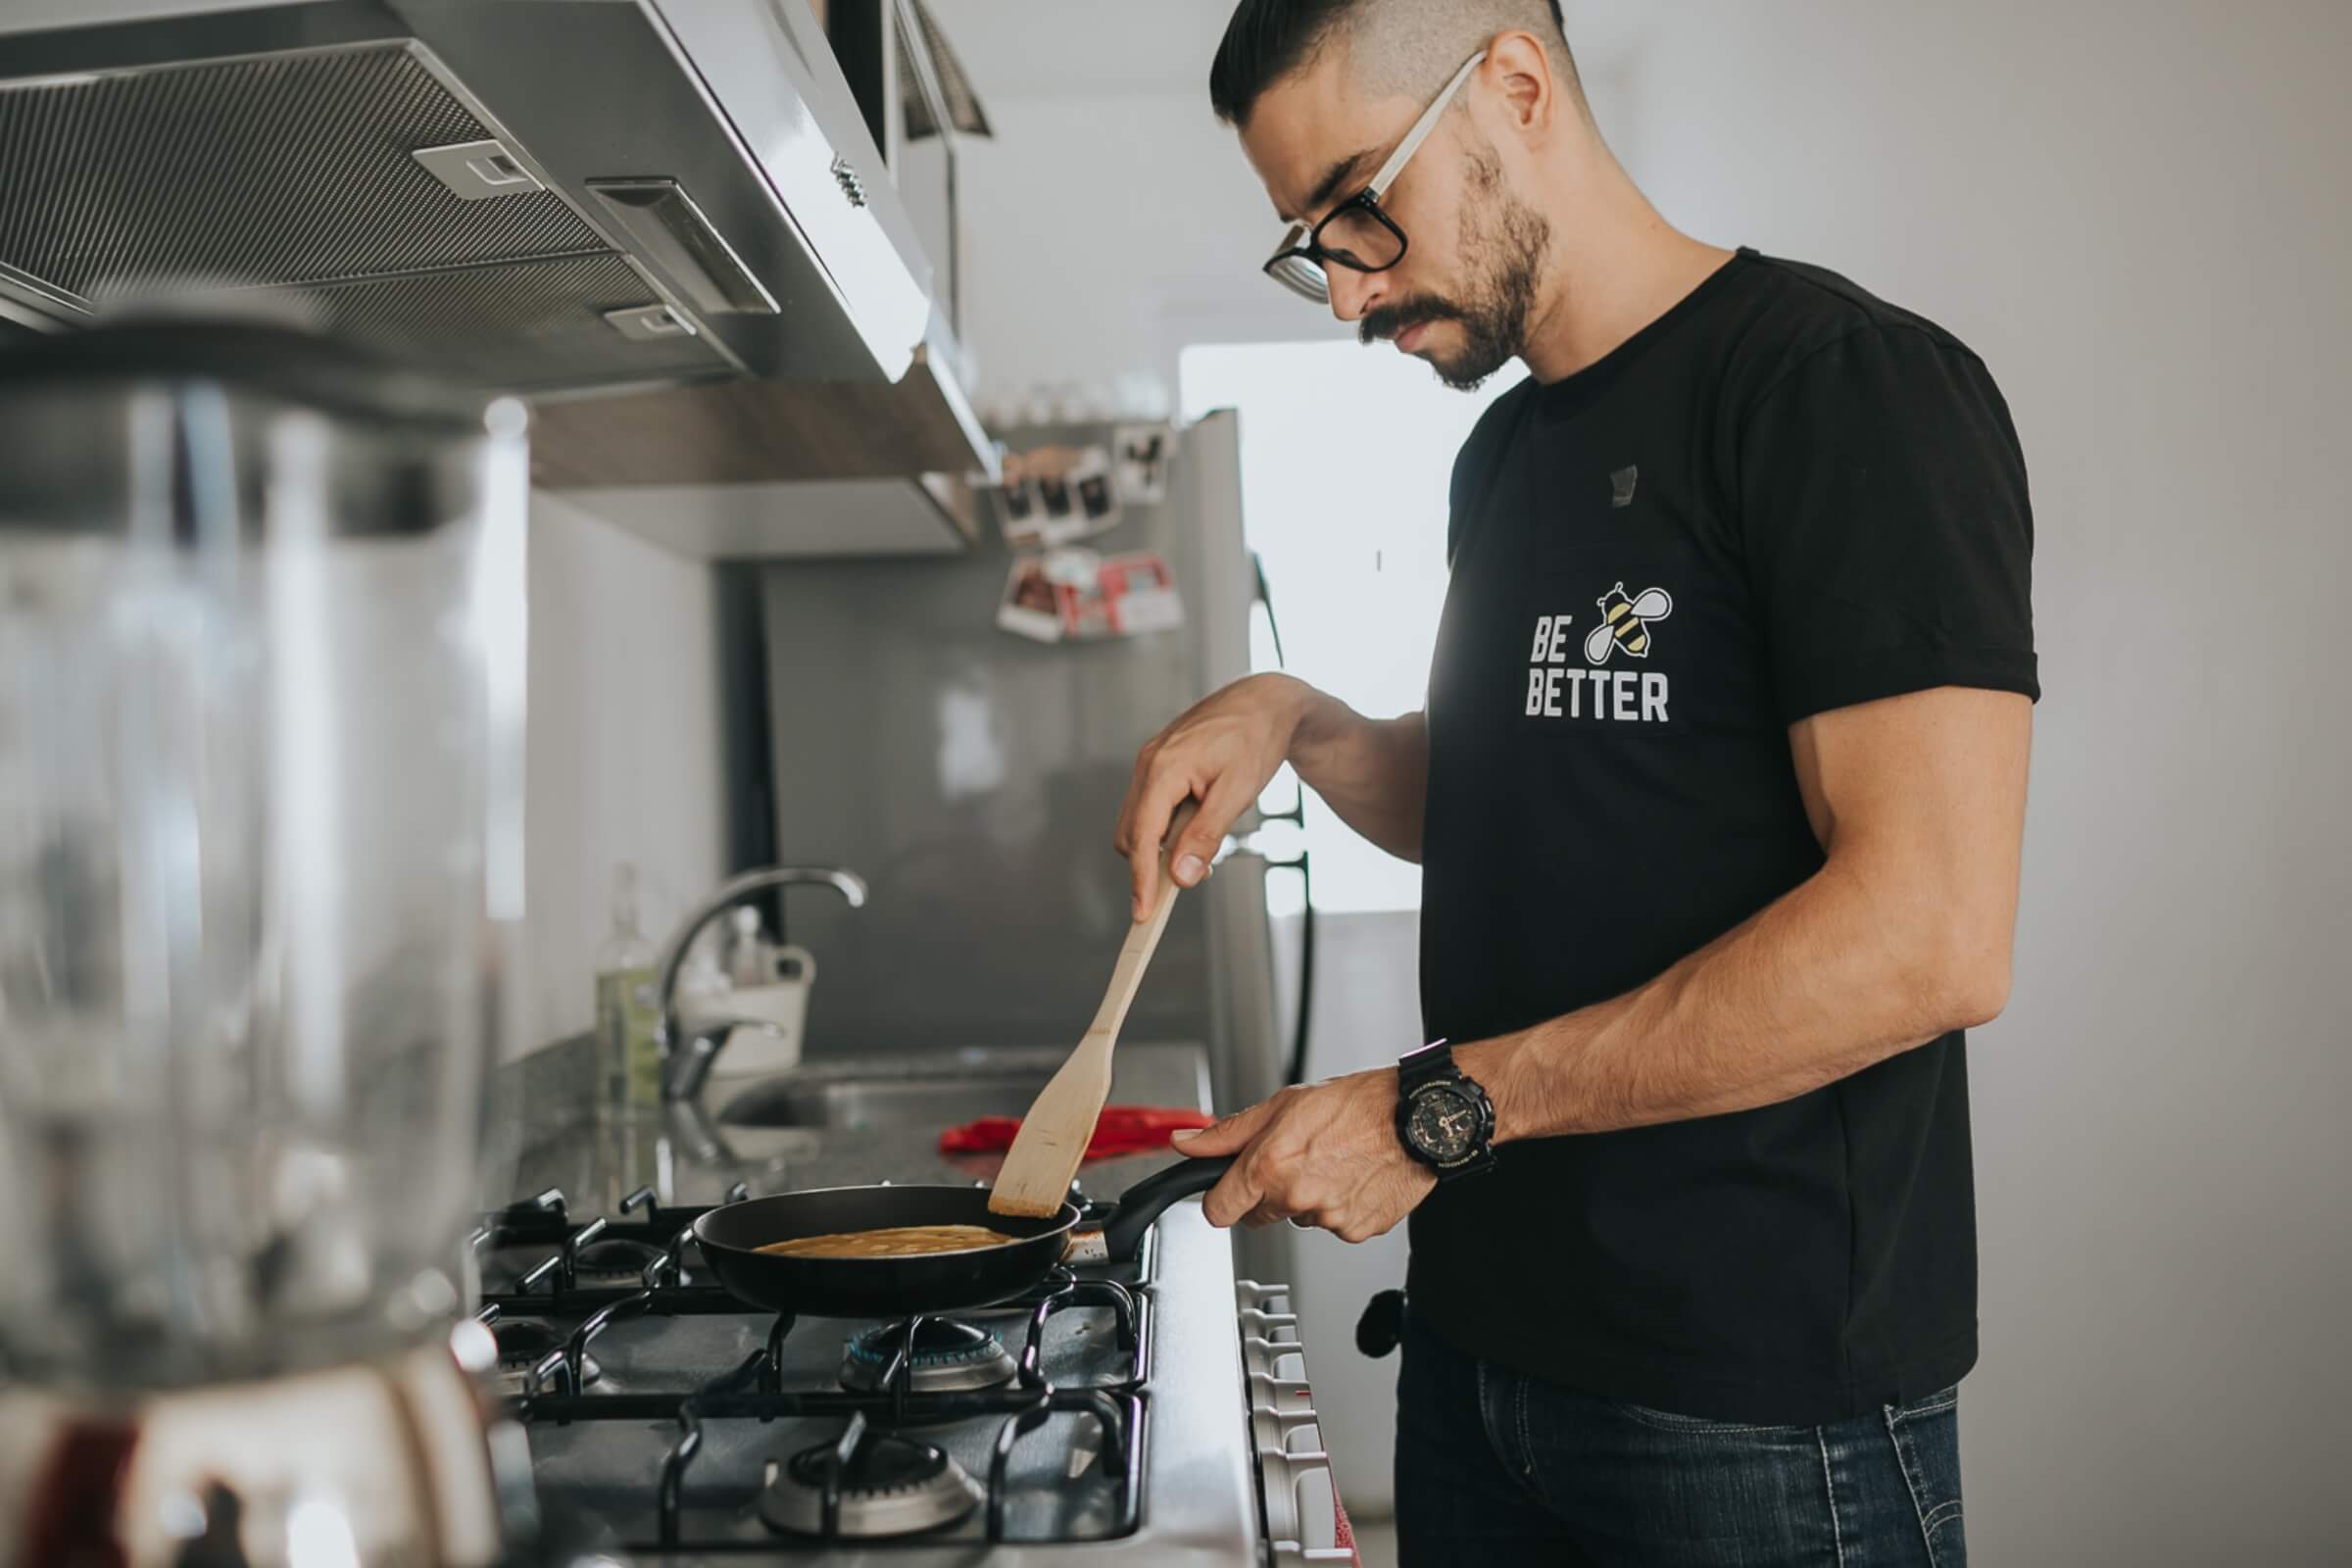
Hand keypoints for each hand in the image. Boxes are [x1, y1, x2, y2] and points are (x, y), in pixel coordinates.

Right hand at [1115, 674, 1314, 919]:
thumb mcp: (1238, 794)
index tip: (1143, 912)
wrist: (1266, 701)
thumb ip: (1206, 837)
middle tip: (1192, 878)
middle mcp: (1149, 762)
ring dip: (1161, 845)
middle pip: (1132, 833)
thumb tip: (1181, 876)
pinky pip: (1150, 805)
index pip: (1142, 836)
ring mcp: (1151, 760)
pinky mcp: (1159, 762)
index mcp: (1164, 767)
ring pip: (1138, 821)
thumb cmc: (1256, 739)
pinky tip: (1197, 826)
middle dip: (1151, 864)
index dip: (1141, 879)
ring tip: (1202, 849)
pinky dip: (1166, 827)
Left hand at [1171, 1068, 1436, 1242]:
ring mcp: (1328, 1220)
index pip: (1218, 1210)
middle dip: (1266, 1193)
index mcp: (1269, 1166)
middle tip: (1295, 1159)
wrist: (1417, 1119)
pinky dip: (1340, 1206)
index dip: (1220, 1198)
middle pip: (1258, 1215)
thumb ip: (1228, 1133)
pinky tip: (1354, 1177)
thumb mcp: (1282, 1106)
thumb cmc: (1356, 1104)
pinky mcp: (1357, 1231)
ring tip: (1334, 1161)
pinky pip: (1334, 1225)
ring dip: (1308, 1197)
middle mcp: (1296, 1198)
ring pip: (1299, 1217)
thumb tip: (1186, 1143)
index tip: (1228, 1191)